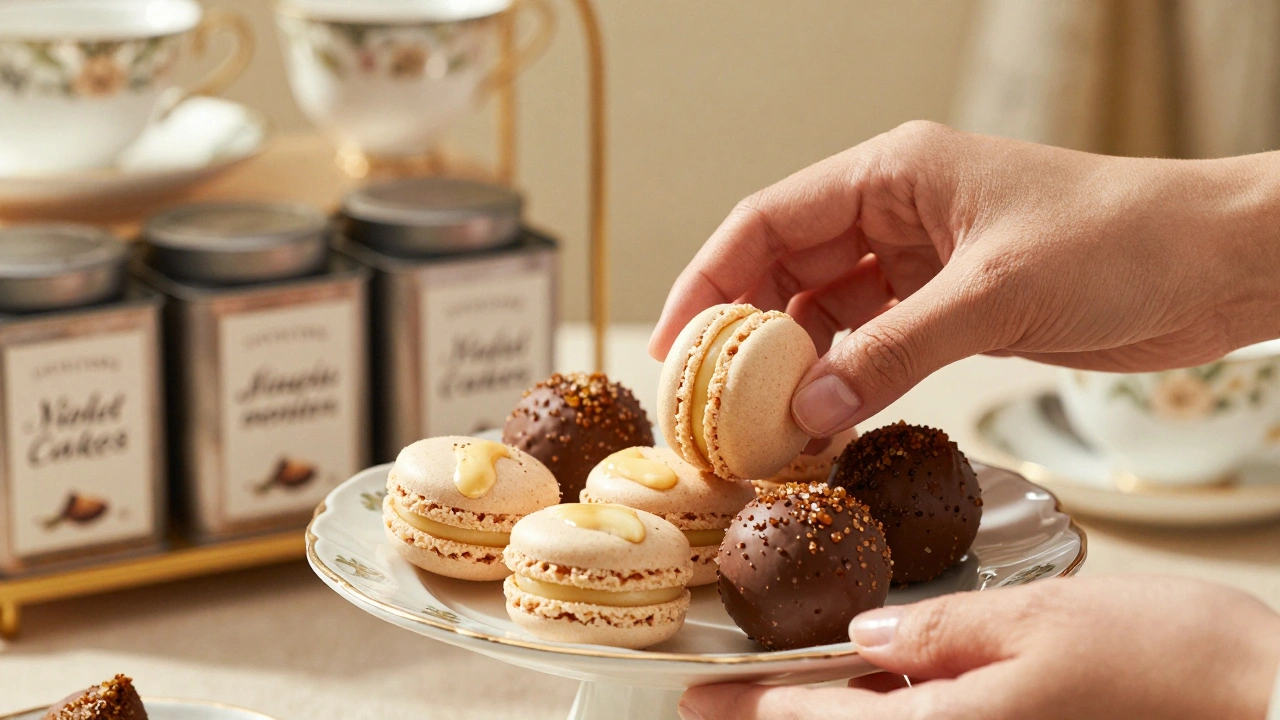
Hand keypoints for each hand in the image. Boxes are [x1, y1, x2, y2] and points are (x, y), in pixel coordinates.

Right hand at [649, 122, 1279, 436]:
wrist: (1217, 266)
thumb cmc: (1121, 241)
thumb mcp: (993, 296)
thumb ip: (893, 352)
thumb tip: (806, 410)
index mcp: (893, 174)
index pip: (768, 220)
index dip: (709, 280)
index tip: (674, 345)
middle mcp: (896, 212)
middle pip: (785, 269)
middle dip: (743, 334)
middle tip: (708, 402)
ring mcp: (921, 262)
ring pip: (825, 314)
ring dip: (793, 367)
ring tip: (760, 425)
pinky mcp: (949, 308)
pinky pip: (872, 345)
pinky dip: (844, 382)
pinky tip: (824, 422)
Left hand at [679, 575, 1279, 719]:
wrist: (1265, 706)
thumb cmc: (1168, 663)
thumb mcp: (1039, 620)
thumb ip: (938, 629)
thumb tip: (864, 633)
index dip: (748, 707)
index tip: (695, 696)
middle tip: (724, 698)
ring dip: (836, 717)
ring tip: (796, 688)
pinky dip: (893, 713)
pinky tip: (888, 685)